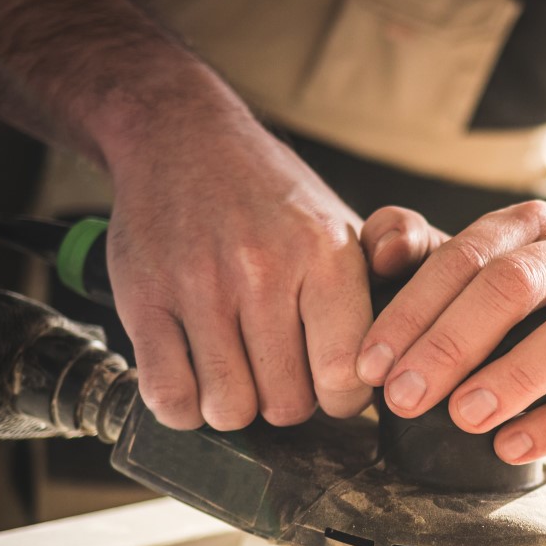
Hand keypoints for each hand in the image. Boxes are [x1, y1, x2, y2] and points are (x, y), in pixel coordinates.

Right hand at [104, 104, 385, 430]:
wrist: (183, 138)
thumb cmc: (272, 199)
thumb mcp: (344, 224)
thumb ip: (390, 278)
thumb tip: (401, 354)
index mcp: (326, 254)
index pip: (345, 375)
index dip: (341, 400)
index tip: (330, 387)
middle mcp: (264, 268)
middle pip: (286, 403)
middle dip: (286, 402)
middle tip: (279, 374)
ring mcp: (199, 284)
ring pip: (228, 407)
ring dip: (234, 406)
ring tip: (238, 375)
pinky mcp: (144, 297)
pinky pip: (169, 395)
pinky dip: (184, 408)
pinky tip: (195, 381)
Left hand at [354, 201, 545, 462]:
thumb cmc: (523, 314)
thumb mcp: (466, 278)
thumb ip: (413, 250)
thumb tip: (381, 249)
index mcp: (527, 225)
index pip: (464, 255)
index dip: (412, 310)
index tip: (371, 365)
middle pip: (517, 284)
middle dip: (453, 343)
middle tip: (406, 397)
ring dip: (515, 377)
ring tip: (464, 418)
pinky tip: (512, 447)